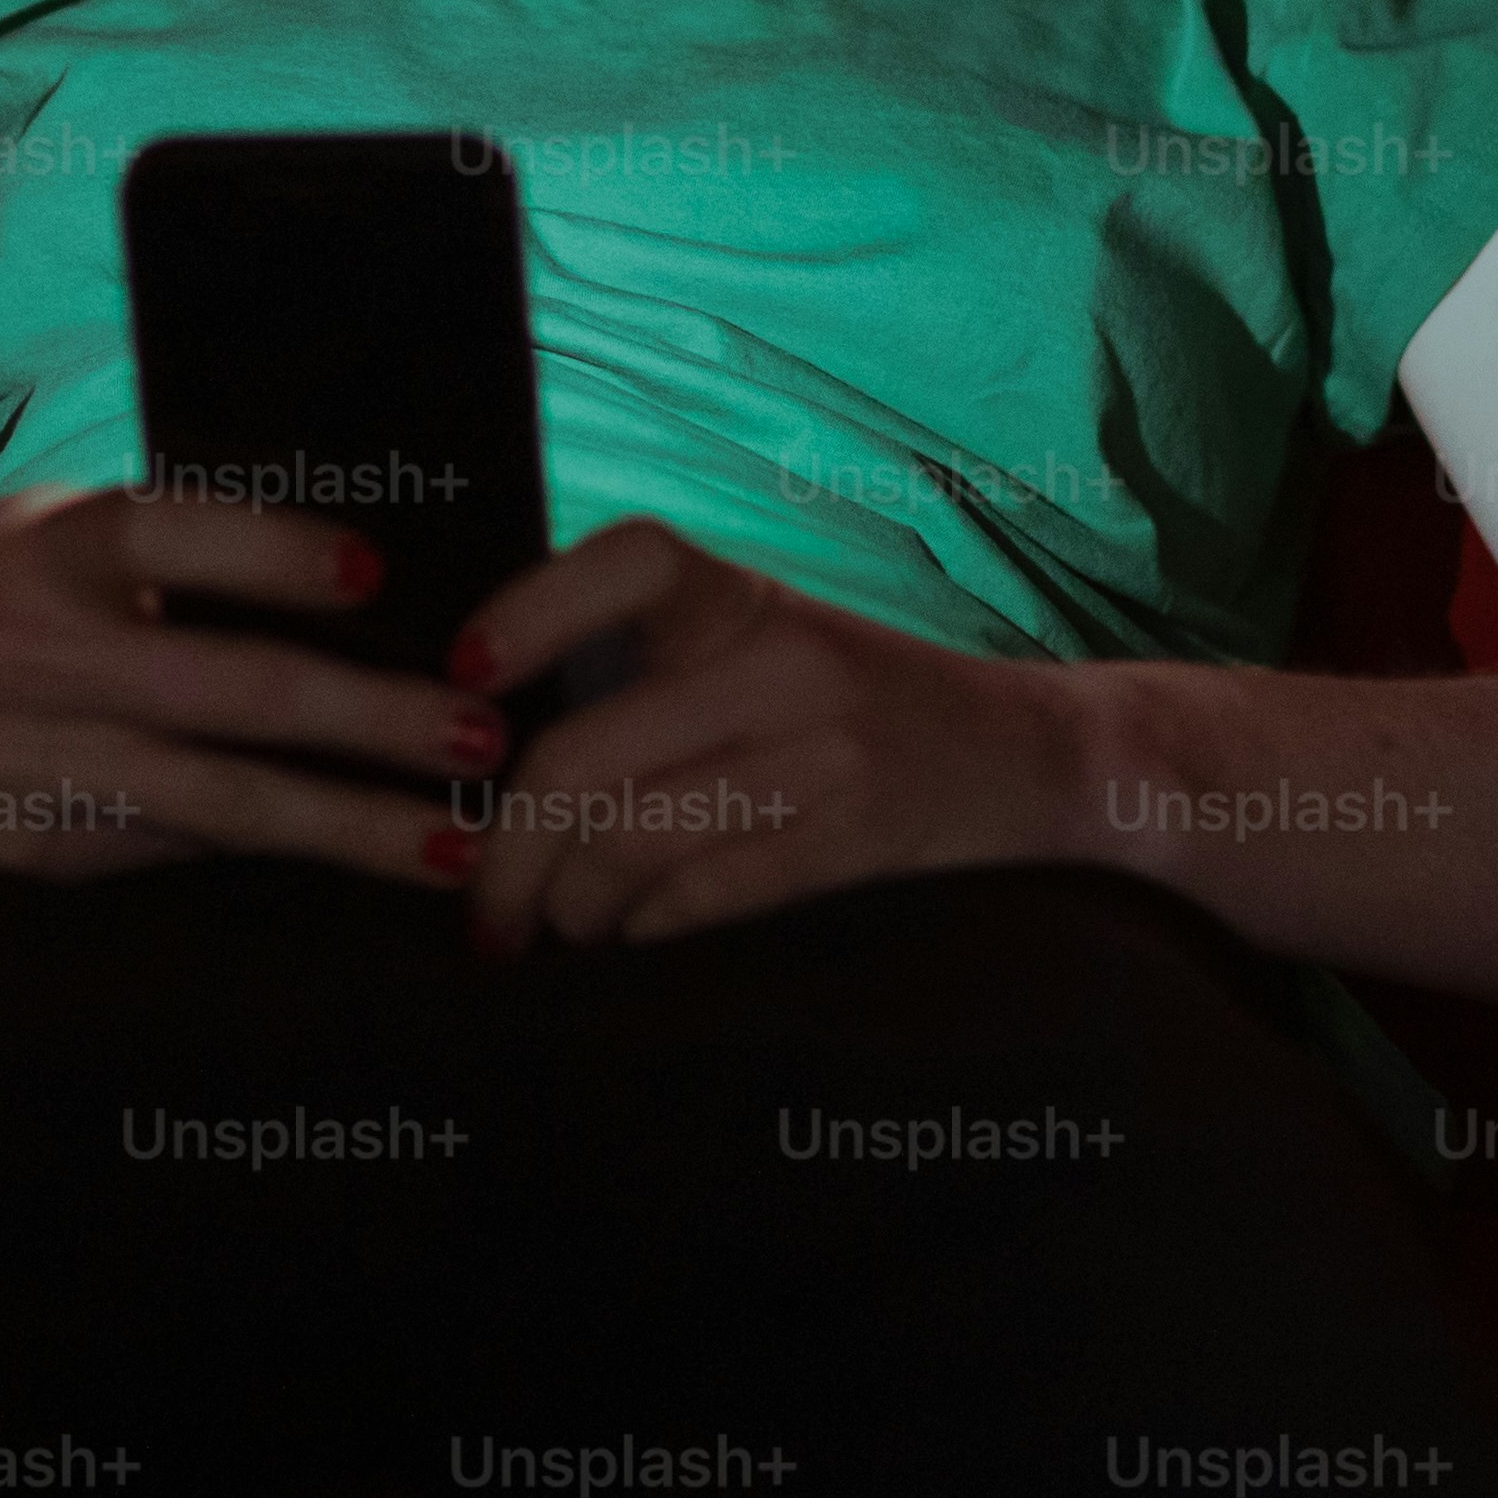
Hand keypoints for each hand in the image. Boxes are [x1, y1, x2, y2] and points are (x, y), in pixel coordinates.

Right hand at [0, 483, 499, 887]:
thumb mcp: (38, 533)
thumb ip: (157, 550)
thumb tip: (346, 581)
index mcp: (40, 553)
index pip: (165, 536)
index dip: (271, 552)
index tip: (376, 571)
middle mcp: (31, 657)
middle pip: (226, 691)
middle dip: (369, 720)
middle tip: (479, 738)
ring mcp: (28, 766)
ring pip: (217, 804)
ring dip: (347, 826)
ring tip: (451, 844)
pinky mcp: (28, 854)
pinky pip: (172, 854)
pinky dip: (269, 858)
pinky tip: (355, 866)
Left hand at [447, 517, 1099, 951]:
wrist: (1032, 755)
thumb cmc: (862, 703)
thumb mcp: (768, 642)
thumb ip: (656, 669)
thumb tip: (491, 748)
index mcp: (748, 597)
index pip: (630, 560)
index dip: (529, 609)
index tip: (465, 679)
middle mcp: (782, 660)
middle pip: (585, 754)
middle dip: (505, 854)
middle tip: (482, 913)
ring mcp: (823, 750)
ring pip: (630, 840)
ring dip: (567, 909)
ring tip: (552, 932)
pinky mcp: (855, 837)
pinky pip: (704, 894)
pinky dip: (644, 929)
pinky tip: (631, 937)